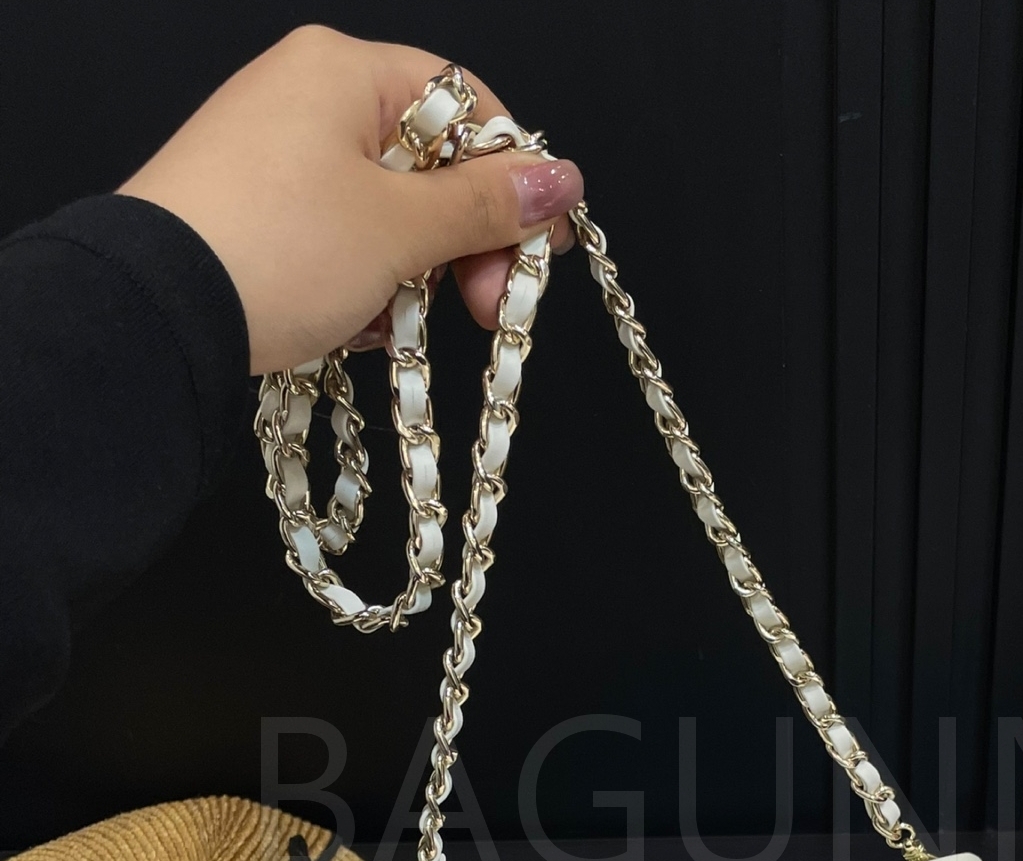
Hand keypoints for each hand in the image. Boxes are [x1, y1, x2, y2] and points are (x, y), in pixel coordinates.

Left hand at [119, 26, 582, 373]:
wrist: (157, 315)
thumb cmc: (277, 250)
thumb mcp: (403, 230)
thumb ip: (487, 204)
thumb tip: (561, 180)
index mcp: (344, 72)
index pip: (465, 104)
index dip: (512, 177)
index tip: (536, 245)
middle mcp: (305, 97)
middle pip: (430, 165)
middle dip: (465, 243)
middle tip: (483, 305)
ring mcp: (274, 156)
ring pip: (388, 214)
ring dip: (412, 275)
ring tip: (393, 318)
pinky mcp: (254, 213)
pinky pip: (340, 242)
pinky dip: (362, 284)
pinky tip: (352, 322)